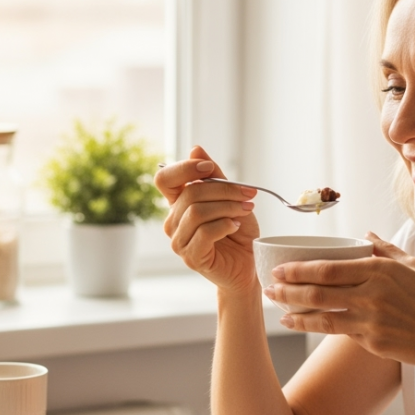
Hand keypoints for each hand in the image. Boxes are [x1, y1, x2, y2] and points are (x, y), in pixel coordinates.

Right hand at [157, 146, 260, 292]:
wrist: (249, 265)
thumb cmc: (238, 232)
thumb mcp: (230, 198)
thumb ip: (214, 176)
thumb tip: (196, 150)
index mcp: (178, 203)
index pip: (165, 178)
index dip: (184, 168)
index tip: (209, 169)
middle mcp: (173, 221)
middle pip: (190, 193)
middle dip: (224, 190)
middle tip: (248, 194)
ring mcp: (179, 241)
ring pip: (197, 212)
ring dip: (227, 207)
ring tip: (245, 210)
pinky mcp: (191, 256)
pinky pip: (204, 233)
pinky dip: (224, 225)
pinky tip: (235, 225)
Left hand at [265, 233, 414, 368]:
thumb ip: (386, 250)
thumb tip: (365, 235)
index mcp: (380, 270)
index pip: (329, 268)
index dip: (299, 270)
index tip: (280, 269)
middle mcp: (371, 294)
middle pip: (318, 291)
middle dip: (288, 290)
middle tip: (269, 288)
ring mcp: (370, 320)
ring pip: (321, 315)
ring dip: (294, 311)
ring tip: (277, 308)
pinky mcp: (372, 341)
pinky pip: (336, 332)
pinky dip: (312, 326)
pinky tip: (297, 323)